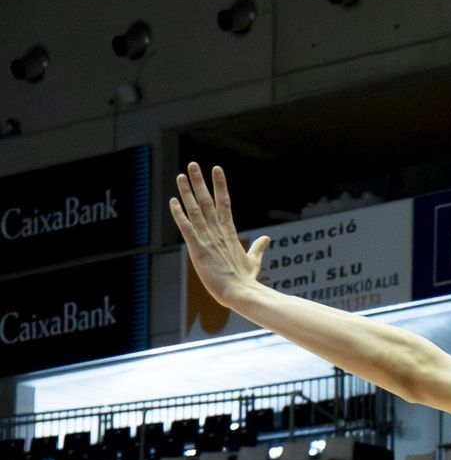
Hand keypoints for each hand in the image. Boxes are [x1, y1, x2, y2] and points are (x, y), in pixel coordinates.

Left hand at [170, 163, 269, 308]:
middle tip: (193, 165)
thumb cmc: (246, 281)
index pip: (224, 203)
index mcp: (230, 233)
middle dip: (200, 182)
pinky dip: (179, 215)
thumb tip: (267, 238)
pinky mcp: (198, 250)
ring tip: (181, 176)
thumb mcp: (253, 261)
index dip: (220, 185)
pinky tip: (173, 201)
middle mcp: (218, 232)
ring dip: (187, 192)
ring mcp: (208, 240)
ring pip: (196, 211)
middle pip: (208, 201)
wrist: (241, 294)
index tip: (217, 169)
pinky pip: (187, 228)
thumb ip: (258, 247)